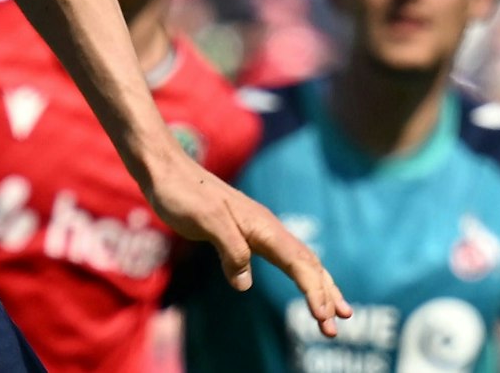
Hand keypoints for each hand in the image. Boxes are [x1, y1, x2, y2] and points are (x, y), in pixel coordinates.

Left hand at [145, 151, 351, 336]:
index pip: (298, 263)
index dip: (313, 290)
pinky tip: (304, 286)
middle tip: (332, 329)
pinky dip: (299, 276)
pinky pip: (282, 258)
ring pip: (299, 261)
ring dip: (318, 288)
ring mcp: (257, 230)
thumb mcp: (206, 221)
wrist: (164, 169)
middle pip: (307, 265)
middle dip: (325, 295)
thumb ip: (231, 250)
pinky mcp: (243, 233)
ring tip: (334, 313)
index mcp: (262, 225)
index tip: (323, 316)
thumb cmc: (182, 194)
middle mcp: (266, 227)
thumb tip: (244, 285)